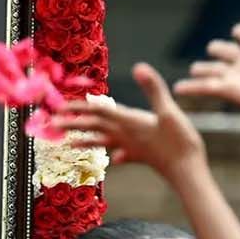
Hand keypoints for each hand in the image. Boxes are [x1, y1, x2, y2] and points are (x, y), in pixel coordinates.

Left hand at [64, 63, 204, 175]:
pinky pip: (122, 154)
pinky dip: (116, 154)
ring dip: (85, 140)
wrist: (187, 171)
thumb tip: (139, 67)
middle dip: (72, 124)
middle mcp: (126, 135)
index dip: (79, 107)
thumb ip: (154, 89)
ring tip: (70, 143)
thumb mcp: (168, 110)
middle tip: (51, 125)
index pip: (98, 111)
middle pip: (93, 127)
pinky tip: (116, 158)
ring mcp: (132, 147)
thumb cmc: (180, 141)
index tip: (59, 107)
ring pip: (103, 142)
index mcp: (129, 122)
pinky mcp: (142, 157)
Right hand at [175, 0, 239, 116]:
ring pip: (212, 69)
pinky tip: (178, 87)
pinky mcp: (229, 90)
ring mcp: (235, 76)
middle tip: (213, 48)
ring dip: (202, 68)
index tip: (239, 32)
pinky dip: (190, 87)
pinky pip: (205, 86)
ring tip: (195, 68)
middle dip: (218, 48)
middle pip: (225, 51)